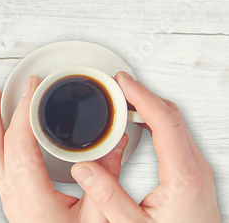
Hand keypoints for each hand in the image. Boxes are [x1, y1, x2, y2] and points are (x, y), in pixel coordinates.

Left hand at [0, 75, 128, 222]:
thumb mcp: (100, 216)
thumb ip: (108, 177)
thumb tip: (117, 142)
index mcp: (32, 199)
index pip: (20, 144)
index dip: (25, 112)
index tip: (33, 89)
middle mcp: (14, 199)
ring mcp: (10, 200)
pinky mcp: (14, 201)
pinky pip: (0, 164)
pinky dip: (1, 142)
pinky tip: (7, 133)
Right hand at [70, 72, 220, 222]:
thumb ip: (107, 196)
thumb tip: (82, 168)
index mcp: (184, 177)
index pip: (165, 121)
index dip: (141, 96)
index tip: (122, 82)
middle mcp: (195, 169)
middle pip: (172, 115)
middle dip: (143, 95)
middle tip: (117, 86)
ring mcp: (196, 171)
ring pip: (175, 124)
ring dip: (149, 107)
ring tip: (123, 101)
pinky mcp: (192, 176)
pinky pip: (175, 137)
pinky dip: (155, 122)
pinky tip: (138, 124)